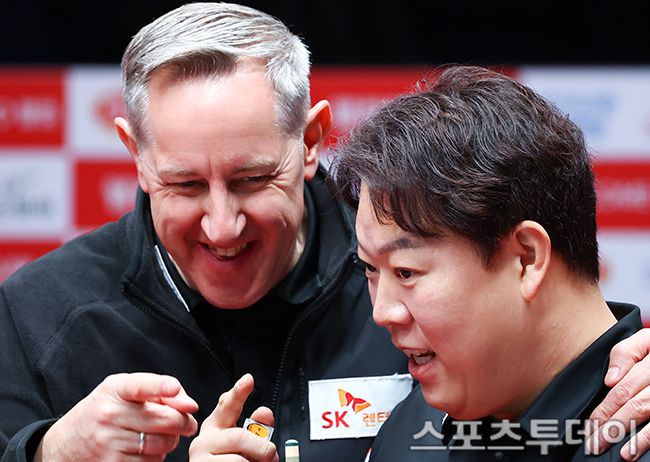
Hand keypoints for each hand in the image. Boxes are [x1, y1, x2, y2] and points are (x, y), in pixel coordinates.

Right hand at [35, 372, 198, 460]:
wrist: (64, 443)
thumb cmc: (104, 411)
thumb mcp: (124, 391)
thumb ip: (159, 390)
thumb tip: (190, 406)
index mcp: (115, 390)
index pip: (140, 385)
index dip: (160, 387)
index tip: (174, 388)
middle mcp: (110, 414)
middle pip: (165, 419)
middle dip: (184, 422)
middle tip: (187, 423)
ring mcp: (109, 441)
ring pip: (162, 444)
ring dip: (171, 442)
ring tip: (162, 436)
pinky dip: (157, 458)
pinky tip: (147, 451)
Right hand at [189, 373, 278, 461]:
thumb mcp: (245, 445)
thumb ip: (256, 428)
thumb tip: (265, 412)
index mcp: (215, 428)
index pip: (227, 406)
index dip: (238, 393)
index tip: (248, 380)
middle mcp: (203, 442)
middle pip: (239, 437)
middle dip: (262, 448)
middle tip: (271, 455)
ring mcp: (200, 460)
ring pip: (239, 460)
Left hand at [587, 328, 649, 460]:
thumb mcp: (644, 340)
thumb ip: (625, 353)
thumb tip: (610, 379)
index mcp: (649, 359)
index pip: (623, 386)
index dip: (605, 406)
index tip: (591, 422)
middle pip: (632, 402)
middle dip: (609, 422)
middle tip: (592, 441)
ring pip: (644, 411)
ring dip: (626, 433)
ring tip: (607, 446)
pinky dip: (646, 439)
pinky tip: (632, 450)